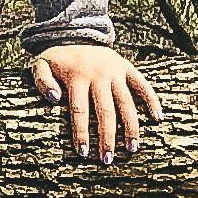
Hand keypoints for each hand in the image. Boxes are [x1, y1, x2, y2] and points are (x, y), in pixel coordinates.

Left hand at [30, 43, 161, 163]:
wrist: (76, 37)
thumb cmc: (56, 61)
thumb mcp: (40, 66)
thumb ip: (42, 81)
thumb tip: (54, 99)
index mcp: (77, 77)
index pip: (79, 110)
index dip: (81, 132)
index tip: (83, 153)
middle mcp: (99, 75)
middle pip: (105, 111)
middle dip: (107, 137)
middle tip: (108, 160)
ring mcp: (115, 71)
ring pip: (126, 102)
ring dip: (130, 127)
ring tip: (132, 148)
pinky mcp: (127, 68)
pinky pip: (143, 85)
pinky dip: (152, 100)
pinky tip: (157, 119)